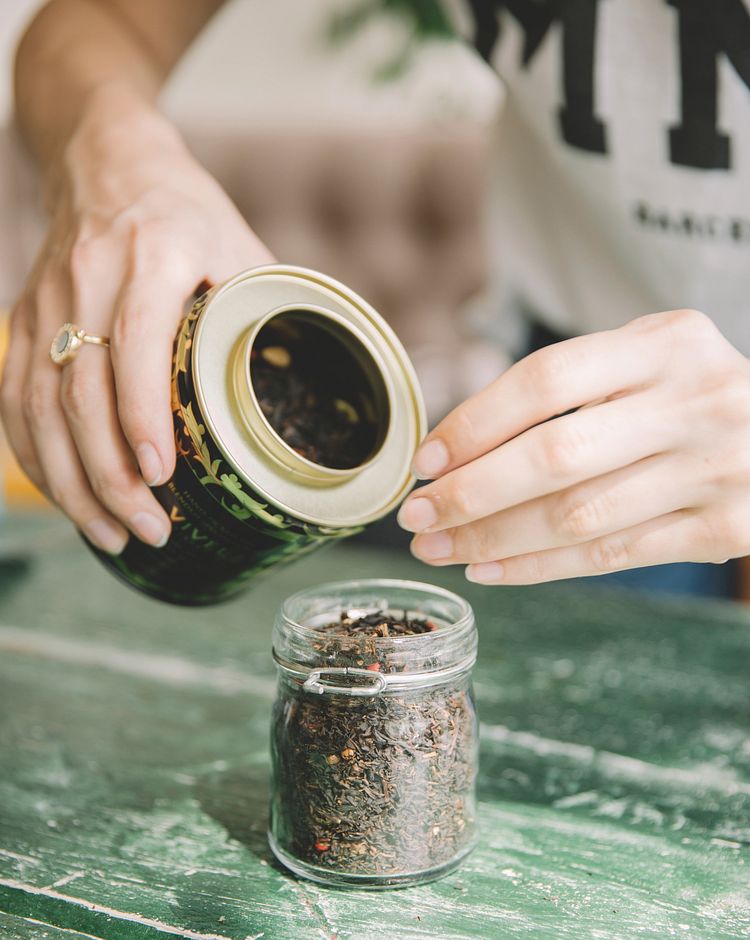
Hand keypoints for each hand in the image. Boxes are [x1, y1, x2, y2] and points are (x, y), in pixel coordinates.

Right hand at [0, 87, 272, 552]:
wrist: (106, 159)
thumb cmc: (188, 213)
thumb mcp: (241, 247)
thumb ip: (267, 314)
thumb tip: (324, 389)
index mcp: (154, 251)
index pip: (137, 341)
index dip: (143, 414)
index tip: (161, 475)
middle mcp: (90, 276)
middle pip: (83, 391)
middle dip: (112, 474)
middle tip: (150, 529)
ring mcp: (47, 300)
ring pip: (40, 406)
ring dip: (72, 480)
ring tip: (110, 532)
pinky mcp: (24, 320)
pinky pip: (15, 398)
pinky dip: (35, 455)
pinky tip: (66, 497)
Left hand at [398, 310, 749, 583]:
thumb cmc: (692, 397)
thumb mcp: (648, 361)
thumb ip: (572, 389)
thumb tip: (458, 451)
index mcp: (665, 342)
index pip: (546, 379)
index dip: (474, 422)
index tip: (426, 460)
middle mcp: (697, 399)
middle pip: (556, 453)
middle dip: (471, 492)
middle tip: (416, 515)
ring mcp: (717, 468)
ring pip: (578, 516)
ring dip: (494, 539)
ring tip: (440, 548)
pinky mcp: (726, 528)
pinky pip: (612, 556)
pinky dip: (541, 567)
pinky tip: (492, 569)